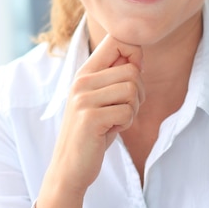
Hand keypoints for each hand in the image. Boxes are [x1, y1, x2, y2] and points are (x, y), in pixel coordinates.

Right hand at [35, 34, 143, 207]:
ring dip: (132, 110)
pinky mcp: (90, 117)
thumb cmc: (93, 132)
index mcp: (85, 72)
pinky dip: (126, 123)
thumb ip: (116, 76)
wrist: (69, 168)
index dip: (135, 53)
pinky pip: (127, 111)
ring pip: (132, 90)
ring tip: (115, 120)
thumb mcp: (102, 98)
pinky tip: (109, 131)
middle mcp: (82, 81)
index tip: (134, 73)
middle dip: (139, 93)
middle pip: (132, 70)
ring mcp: (84, 98)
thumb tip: (137, 55)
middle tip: (123, 109)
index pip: (116, 40)